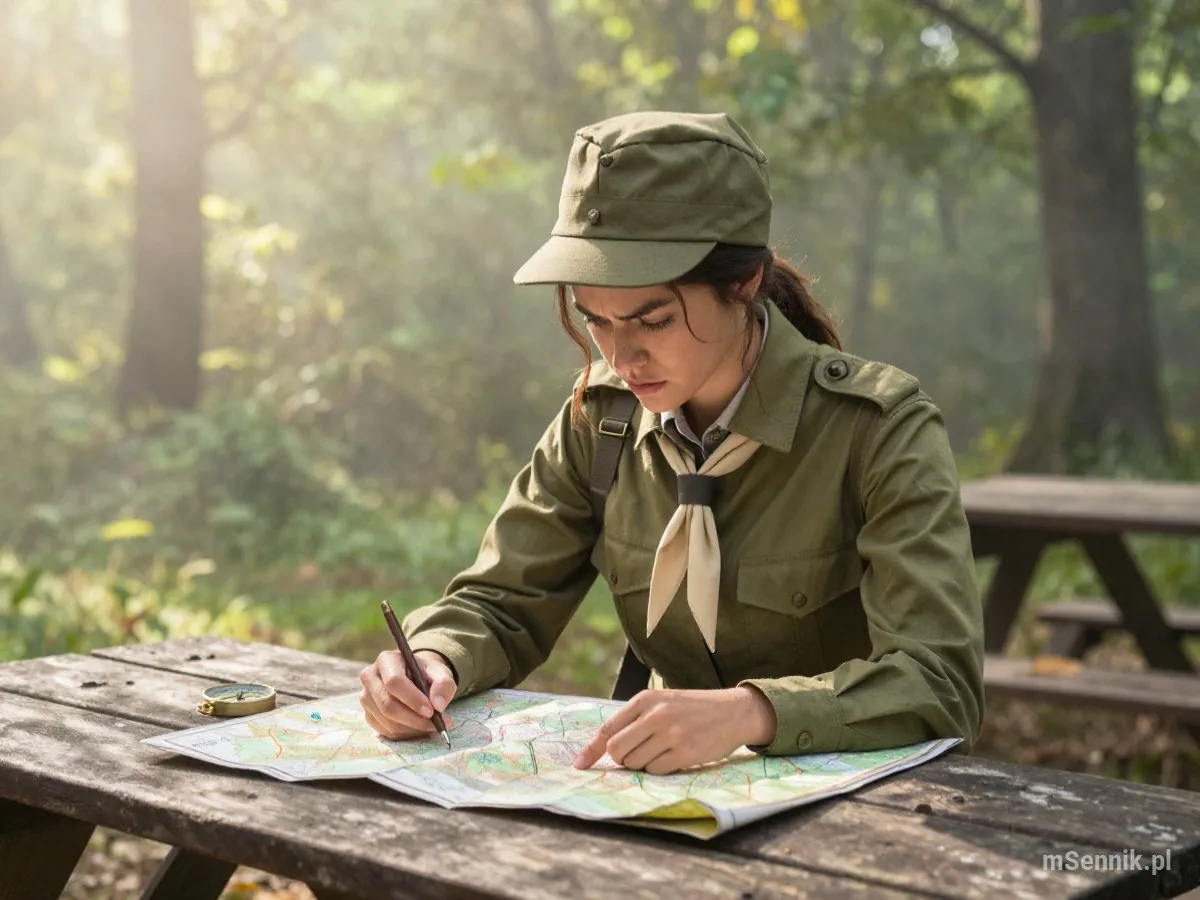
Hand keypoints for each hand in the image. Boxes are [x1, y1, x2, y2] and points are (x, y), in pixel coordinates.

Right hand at [359, 649, 456, 739]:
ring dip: (412, 728)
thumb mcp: (440, 672)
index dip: (412, 699)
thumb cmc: (426, 674)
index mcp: (386, 660)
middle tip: (435, 725)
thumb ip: (444, 684)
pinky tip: (420, 728)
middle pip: (387, 704)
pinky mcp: (368, 714)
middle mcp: (370, 677)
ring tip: (432, 726)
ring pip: (387, 721)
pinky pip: (385, 731)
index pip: (394, 682)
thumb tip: (438, 705)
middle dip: (413, 719)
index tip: (431, 711)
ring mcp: (366, 697)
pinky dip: (406, 734)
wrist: (415, 679)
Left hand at [573, 686, 776, 774]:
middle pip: (617, 750)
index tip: (579, 765)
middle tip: (635, 756)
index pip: (608, 728)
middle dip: (620, 760)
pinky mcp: (685, 752)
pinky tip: (673, 757)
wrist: (733, 711)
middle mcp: (656, 715)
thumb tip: (606, 746)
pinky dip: (659, 769)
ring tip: (661, 751)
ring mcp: (671, 733)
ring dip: (642, 764)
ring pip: (635, 763)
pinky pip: (656, 770)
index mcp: (645, 700)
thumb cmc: (693, 708)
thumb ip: (636, 719)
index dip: (591, 750)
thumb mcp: (663, 702)